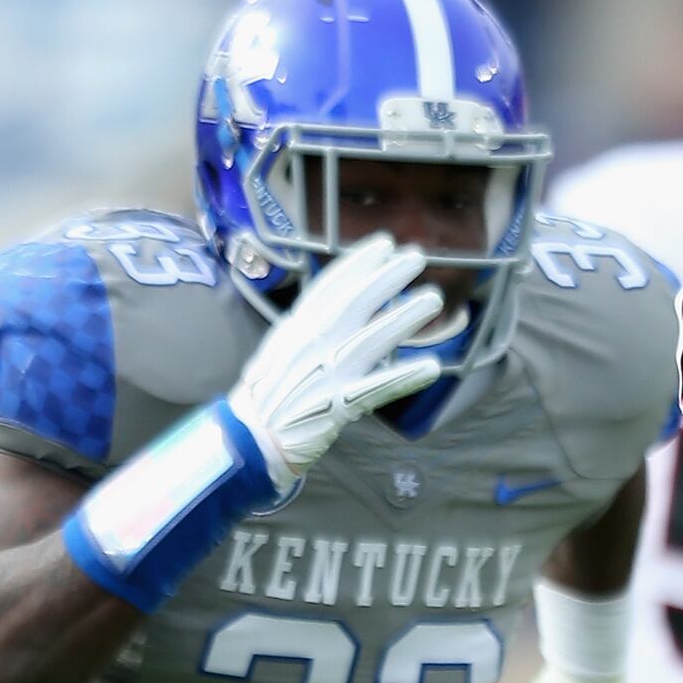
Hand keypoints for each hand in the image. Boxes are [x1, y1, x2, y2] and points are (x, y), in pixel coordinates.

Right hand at [222, 234, 459, 492]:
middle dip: (386, 277)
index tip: (384, 244)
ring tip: (433, 300)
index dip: (358, 262)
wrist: (248, 438)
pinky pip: (377, 388)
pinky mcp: (337, 405)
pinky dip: (404, 377)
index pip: (330, 287)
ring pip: (371, 339)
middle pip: (353, 303)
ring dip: (404, 318)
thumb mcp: (282, 351)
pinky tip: (431, 367)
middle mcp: (311, 344)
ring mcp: (325, 373)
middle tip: (416, 257)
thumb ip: (311, 330)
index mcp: (296, 329)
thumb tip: (343, 310)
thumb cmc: (269, 396)